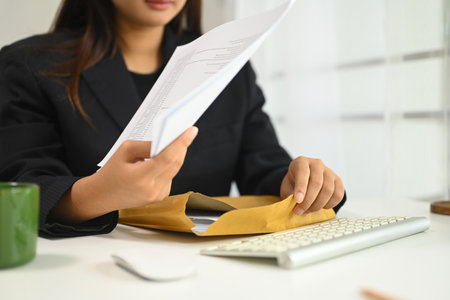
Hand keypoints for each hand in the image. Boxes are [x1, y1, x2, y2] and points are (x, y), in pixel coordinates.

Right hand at [51, 126, 197, 222]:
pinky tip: (167, 155)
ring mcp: (158, 195)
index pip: (168, 157)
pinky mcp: (160, 196)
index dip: (181, 142)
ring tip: (178, 139)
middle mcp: (152, 189)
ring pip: (175, 169)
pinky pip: (170, 175)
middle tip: (187, 130)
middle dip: (182, 145)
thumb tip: (166, 141)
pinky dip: (170, 164)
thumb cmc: (111, 172)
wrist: (102, 196)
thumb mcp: (124, 151)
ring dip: (177, 154)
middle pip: (175, 163)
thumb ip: (147, 145)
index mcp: (141, 178)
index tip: (191, 130)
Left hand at [280, 156, 343, 215]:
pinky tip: (320, 207)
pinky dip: (330, 204)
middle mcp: (317, 164)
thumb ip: (288, 195)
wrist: (303, 180)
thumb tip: (291, 207)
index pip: (303, 173)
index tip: (297, 200)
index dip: (301, 188)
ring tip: (308, 210)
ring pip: (328, 190)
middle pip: (317, 183)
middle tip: (300, 211)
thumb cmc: (294, 184)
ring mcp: (329, 172)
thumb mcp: (286, 187)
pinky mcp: (338, 181)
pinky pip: (338, 195)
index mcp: (301, 162)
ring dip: (318, 205)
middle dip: (308, 201)